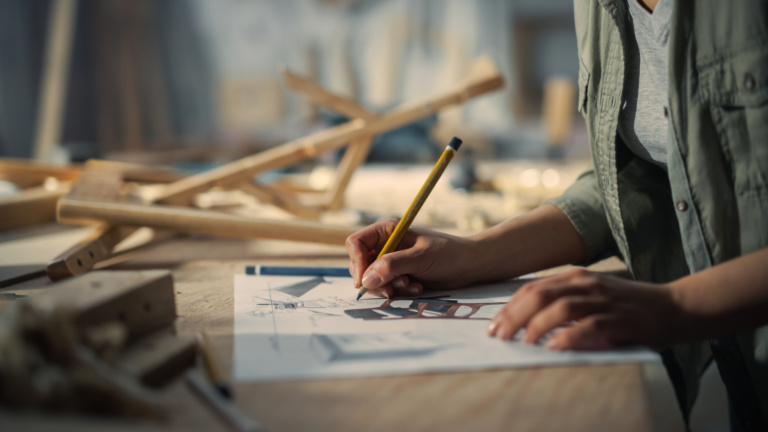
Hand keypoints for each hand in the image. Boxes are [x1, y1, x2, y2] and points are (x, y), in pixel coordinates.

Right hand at [345, 218, 476, 297]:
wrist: (468, 265)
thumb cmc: (448, 253)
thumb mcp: (420, 257)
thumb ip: (392, 265)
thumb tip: (366, 279)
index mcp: (386, 230)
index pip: (356, 243)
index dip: (357, 262)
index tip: (364, 281)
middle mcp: (384, 245)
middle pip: (360, 264)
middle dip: (374, 280)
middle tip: (391, 290)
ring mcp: (390, 261)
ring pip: (372, 279)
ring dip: (389, 287)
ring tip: (411, 285)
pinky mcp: (397, 276)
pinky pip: (386, 288)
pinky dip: (398, 291)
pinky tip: (416, 287)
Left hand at [487, 269, 684, 350]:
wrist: (674, 307)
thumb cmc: (627, 306)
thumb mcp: (592, 295)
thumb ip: (565, 300)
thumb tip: (528, 320)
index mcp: (576, 277)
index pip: (532, 289)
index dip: (509, 308)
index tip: (494, 327)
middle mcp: (586, 284)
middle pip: (539, 295)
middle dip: (513, 317)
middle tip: (500, 337)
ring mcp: (603, 300)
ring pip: (559, 308)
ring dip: (535, 326)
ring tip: (522, 344)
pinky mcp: (618, 319)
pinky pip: (588, 327)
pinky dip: (567, 337)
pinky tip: (553, 348)